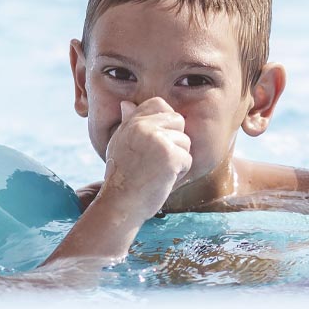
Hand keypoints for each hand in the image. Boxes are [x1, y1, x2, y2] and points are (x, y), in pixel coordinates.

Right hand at [99, 97, 191, 222]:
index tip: (157, 142)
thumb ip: (128, 122)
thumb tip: (127, 104)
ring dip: (178, 159)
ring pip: (185, 141)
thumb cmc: (121, 177)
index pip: (158, 104)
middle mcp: (143, 126)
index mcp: (132, 122)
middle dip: (175, 141)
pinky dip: (180, 173)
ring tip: (159, 172)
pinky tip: (163, 180)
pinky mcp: (170, 156)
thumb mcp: (120, 144)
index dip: (165, 121)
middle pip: (177, 121)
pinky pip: (188, 159)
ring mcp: (157, 140)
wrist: (121, 204)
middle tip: (158, 161)